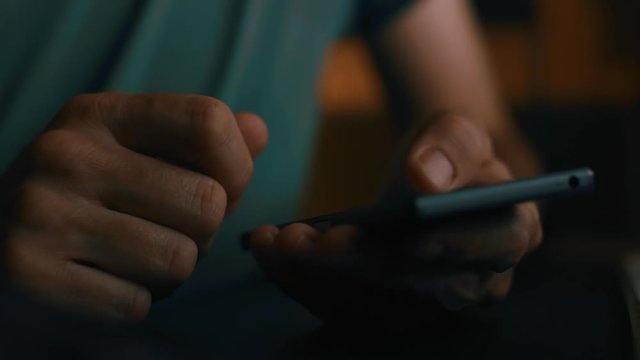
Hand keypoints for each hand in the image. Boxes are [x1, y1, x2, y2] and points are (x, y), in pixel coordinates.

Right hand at [0, 93, 267, 320]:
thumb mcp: (134, 151)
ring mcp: (42, 212)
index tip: (223, 188)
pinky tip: (100, 283)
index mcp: (100, 113)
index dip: (238, 167)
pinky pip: (138, 304)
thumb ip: (200, 141)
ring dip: (169, 272)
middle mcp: (66, 153)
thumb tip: (258, 131)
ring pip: (180, 259)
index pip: (209, 122)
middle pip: (207, 203)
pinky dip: (133, 303)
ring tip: (129, 258)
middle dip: (202, 232)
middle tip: (162, 231)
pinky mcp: (28, 273)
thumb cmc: (88, 197)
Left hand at [250, 115, 540, 327]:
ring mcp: (425, 299)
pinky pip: (342, 304)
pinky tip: (271, 252)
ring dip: (321, 279)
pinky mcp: (382, 303)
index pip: (495, 247)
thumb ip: (453, 144)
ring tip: (279, 242)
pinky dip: (302, 281)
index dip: (456, 246)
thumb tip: (427, 177)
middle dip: (362, 268)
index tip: (413, 240)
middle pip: (423, 289)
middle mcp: (473, 279)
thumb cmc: (447, 151)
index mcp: (509, 232)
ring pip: (375, 304)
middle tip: (312, 242)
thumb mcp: (457, 128)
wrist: (423, 176)